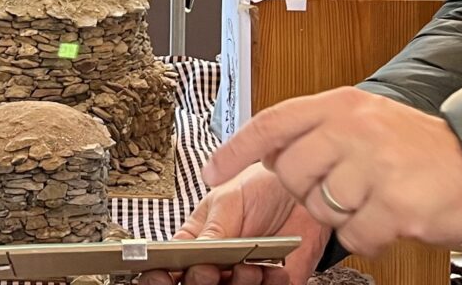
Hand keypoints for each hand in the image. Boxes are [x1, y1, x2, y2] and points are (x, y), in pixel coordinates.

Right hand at [136, 163, 328, 284]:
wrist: (301, 189)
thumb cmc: (259, 187)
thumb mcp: (229, 200)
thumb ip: (213, 229)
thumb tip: (194, 256)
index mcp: (195, 243)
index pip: (169, 267)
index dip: (160, 276)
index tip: (162, 274)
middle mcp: (216, 265)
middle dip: (199, 282)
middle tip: (209, 269)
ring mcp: (243, 277)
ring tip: (250, 266)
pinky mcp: (273, 284)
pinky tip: (275, 269)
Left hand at [205, 88, 461, 256]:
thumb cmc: (425, 147)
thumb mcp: (369, 119)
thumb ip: (322, 131)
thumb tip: (271, 152)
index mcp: (343, 105)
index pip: (272, 123)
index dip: (235, 148)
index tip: (212, 170)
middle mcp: (354, 129)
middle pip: (291, 174)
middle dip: (309, 191)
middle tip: (345, 187)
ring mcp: (375, 167)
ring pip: (321, 208)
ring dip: (345, 214)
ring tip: (376, 198)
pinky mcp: (395, 205)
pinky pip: (355, 236)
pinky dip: (370, 236)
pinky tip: (391, 217)